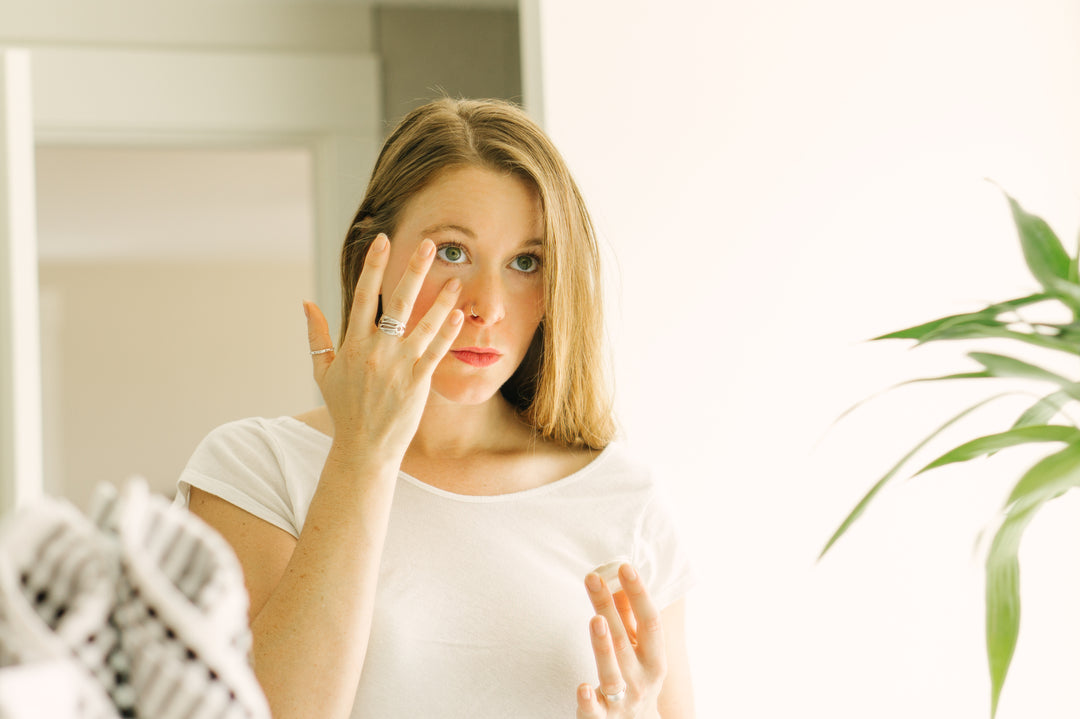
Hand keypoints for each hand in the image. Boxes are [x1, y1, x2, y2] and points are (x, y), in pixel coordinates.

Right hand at [303, 233, 462, 458]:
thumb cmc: (344, 409)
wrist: (363, 447)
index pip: (362, 296)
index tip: (383, 240)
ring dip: (440, 300)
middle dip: (413, 270)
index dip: (374, 266)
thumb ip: (317, 336)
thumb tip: (306, 303)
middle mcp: (376, 351)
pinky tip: (457, 314)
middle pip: (396, 302)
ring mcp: (398, 366)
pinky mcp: (417, 383)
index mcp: (352, 344)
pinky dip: (446, 332)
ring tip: (455, 278)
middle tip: (429, 244)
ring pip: (423, 325)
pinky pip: (435, 351)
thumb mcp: (323, 372)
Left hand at [577, 564, 666, 717]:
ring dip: (603, 646)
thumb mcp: (639, 652)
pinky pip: (595, 710)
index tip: (625, 567)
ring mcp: (623, 701)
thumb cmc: (635, 680)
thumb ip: (628, 619)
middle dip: (609, 608)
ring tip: (595, 620)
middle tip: (594, 579)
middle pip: (625, 640)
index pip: (650, 621)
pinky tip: (582, 686)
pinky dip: (589, 699)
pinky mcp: (603, 718)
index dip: (639, 593)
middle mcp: (643, 680)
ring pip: (612, 674)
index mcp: (655, 658)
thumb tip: (618, 579)